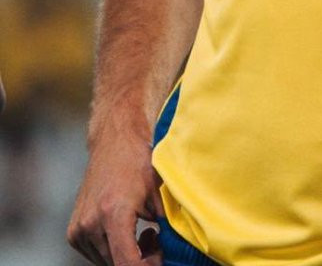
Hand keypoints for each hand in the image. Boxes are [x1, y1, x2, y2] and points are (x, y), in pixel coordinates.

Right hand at [67, 131, 164, 265]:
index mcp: (112, 213)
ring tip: (145, 233)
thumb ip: (166, 226)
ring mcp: (79, 230)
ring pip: (107, 261)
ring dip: (126, 256)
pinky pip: (96, 254)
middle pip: (117, 264)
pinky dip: (113, 250)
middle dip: (141, 261)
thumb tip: (174, 251)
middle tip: (157, 241)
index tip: (160, 260)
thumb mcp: (159, 193)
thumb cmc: (139, 161)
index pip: (127, 264)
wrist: (114, 140)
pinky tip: (127, 231)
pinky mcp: (74, 232)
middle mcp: (90, 224)